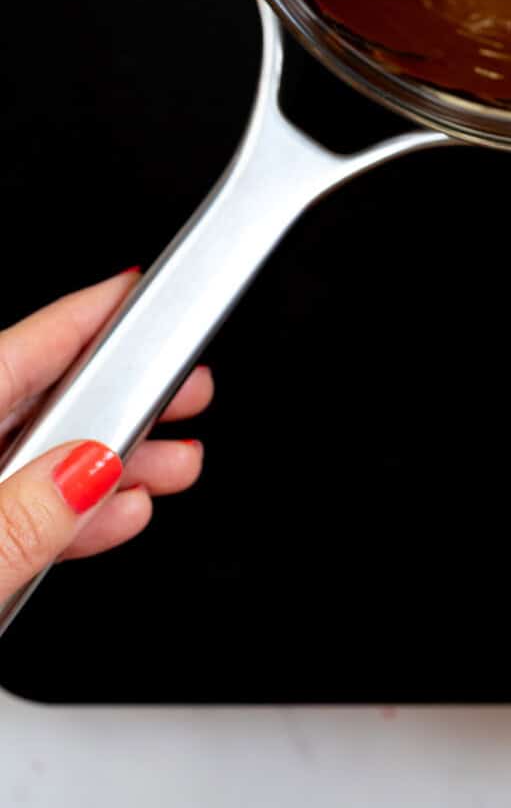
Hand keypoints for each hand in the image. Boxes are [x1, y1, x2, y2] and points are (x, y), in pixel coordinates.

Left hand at [0, 269, 210, 604]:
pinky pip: (24, 512)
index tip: (146, 287)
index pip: (23, 352)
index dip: (90, 315)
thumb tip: (92, 467)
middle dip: (123, 396)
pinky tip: (123, 513)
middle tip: (191, 387)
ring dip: (113, 462)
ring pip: (37, 461)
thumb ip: (23, 520)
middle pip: (38, 402)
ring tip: (178, 462)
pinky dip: (76, 513)